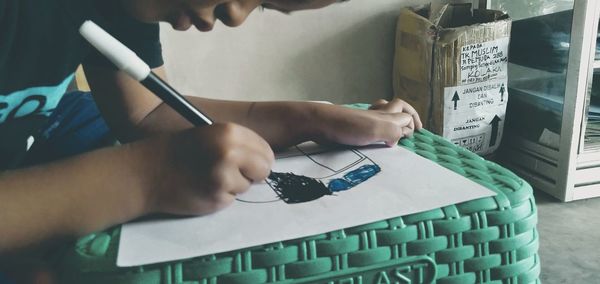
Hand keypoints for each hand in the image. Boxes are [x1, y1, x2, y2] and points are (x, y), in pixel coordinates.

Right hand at [137, 123, 273, 215]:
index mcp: (230, 132)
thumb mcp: (211, 135)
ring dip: (233, 185)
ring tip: (208, 177)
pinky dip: (221, 197)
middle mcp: (230, 152)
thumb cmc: (178, 151)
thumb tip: (267, 161)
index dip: (257, 158)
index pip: (266, 150)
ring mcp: (224, 177)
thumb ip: (238, 144)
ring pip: (247, 186)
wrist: (146, 172)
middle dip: (251, 173)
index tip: (245, 161)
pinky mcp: (217, 198)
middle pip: (264, 169)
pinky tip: (202, 188)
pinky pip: (232, 199)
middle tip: (228, 171)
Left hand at [311, 98, 422, 146]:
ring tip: (395, 132)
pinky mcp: (350, 127)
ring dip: (391, 119)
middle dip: (406, 116)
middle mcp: (376, 116)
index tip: (413, 135)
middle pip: (396, 109)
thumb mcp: (376, 129)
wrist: (318, 122)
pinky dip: (374, 129)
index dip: (412, 123)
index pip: (405, 115)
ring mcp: (362, 120)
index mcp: (385, 116)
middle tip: (412, 129)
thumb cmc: (346, 126)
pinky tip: (371, 140)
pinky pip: (367, 125)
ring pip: (382, 114)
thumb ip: (394, 131)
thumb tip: (401, 136)